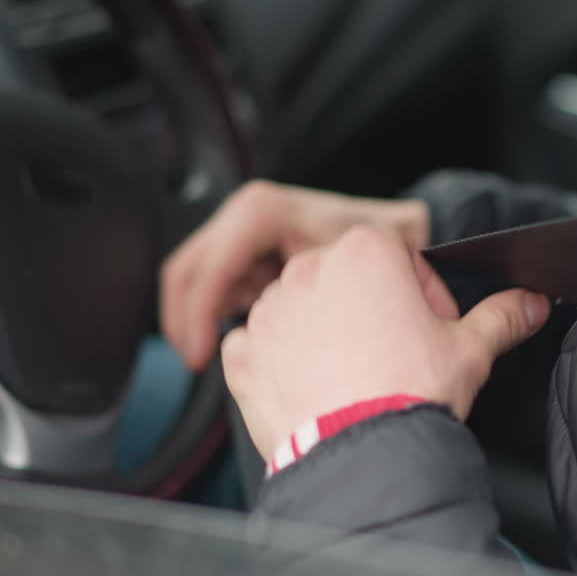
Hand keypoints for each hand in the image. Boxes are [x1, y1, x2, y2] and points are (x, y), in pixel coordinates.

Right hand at [160, 180, 430, 369]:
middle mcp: (249, 214)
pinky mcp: (245, 252)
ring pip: (194, 278)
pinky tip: (223, 348)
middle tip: (193, 363)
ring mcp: (244, 232)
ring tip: (205, 361)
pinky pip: (212, 286)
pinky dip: (209, 318)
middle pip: (189, 267)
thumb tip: (297, 322)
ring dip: (193, 320)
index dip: (200, 312)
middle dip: (182, 319)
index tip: (201, 356)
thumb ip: (329, 282)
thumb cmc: (382, 246)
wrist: (393, 232)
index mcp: (269, 212)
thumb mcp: (361, 258)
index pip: (215, 264)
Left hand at [221, 225, 550, 459]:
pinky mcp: (242, 354)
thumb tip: (530, 303)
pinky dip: (281, 364)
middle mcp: (309, 270)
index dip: (421, 295)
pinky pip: (259, 347)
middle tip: (394, 357)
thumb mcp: (470, 350)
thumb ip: (501, 317)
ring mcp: (268, 312)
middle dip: (369, 310)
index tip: (428, 330)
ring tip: (354, 379)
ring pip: (301, 310)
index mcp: (365, 252)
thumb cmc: (412, 396)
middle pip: (346, 278)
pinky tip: (313, 390)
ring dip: (323, 334)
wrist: (363, 460)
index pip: (399, 256)